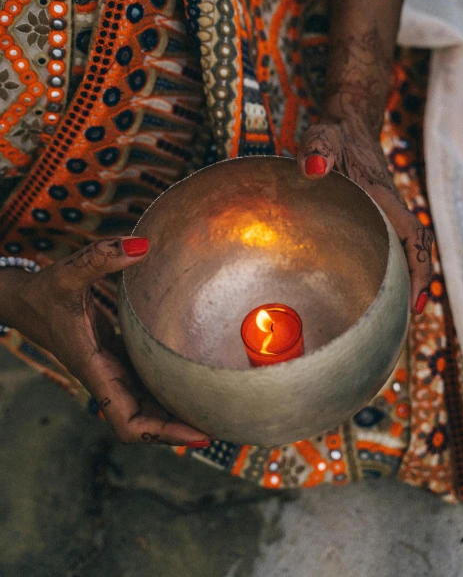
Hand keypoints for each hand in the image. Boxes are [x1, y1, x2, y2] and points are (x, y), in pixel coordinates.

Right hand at [3, 238, 209, 446]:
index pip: (128, 421)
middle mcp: (105, 376)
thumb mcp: (68, 271)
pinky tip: (190, 377)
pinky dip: (165, 387)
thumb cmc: (44, 290)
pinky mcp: (114, 356)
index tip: (197, 435)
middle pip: (145, 421)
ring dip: (174, 411)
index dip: (161, 435)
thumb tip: (142, 243)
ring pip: (145, 404)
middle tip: (223, 423)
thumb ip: (100, 256)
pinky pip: (144, 382)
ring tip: (215, 405)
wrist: (24, 300)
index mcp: (95, 369)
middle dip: (178, 429)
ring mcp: (110, 369)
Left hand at [297, 113, 432, 311]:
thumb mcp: (323, 138)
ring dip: (397, 279)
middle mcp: (390, 207)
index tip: (414, 302)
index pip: (414, 236)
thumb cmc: (335, 134)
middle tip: (399, 322)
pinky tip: (360, 281)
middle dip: (411, 287)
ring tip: (382, 314)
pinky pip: (385, 242)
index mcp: (385, 197)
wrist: (348, 121)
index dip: (419, 270)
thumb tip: (314, 170)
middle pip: (412, 253)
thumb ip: (317, 150)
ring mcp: (383, 210)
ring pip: (399, 250)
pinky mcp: (372, 211)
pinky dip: (382, 264)